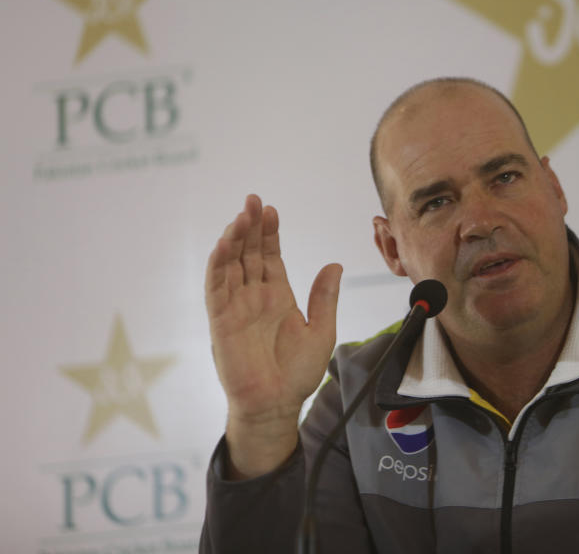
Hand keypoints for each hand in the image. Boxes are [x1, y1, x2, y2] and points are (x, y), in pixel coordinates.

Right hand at [205, 194, 341, 477]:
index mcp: (277, 295)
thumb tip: (335, 264)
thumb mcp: (321, 330)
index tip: (271, 210)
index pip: (269, 256)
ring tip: (241, 216)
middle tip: (253, 201)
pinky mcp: (221, 321)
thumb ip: (325, 298)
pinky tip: (224, 245)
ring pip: (230, 265)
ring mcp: (236, 307)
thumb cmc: (298, 373)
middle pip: (248, 253)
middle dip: (250, 227)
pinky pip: (216, 288)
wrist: (277, 405)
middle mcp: (254, 296)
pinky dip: (218, 265)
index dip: (269, 233)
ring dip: (233, 239)